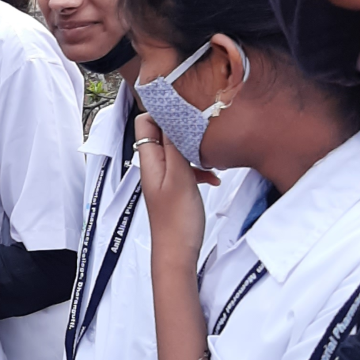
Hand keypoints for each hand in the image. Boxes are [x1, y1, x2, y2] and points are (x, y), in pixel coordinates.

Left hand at [131, 113, 207, 253]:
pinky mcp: (175, 188)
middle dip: (183, 128)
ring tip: (211, 156)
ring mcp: (164, 177)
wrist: (177, 251)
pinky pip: (186, 168)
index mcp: (149, 160)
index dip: (163, 112)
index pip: (146, 123)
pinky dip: (199, 168)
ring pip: (177, 151)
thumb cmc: (177, 219)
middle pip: (163, 134)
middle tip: (205, 128)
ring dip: (194, 150)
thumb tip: (171, 116)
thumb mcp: (180, 176)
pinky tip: (213, 178)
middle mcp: (154, 166)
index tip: (187, 108)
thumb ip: (174, 146)